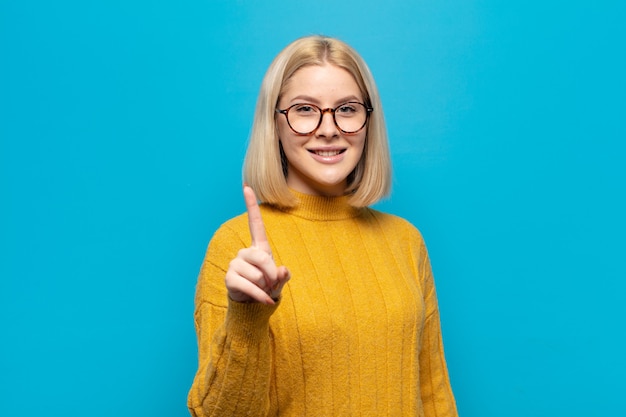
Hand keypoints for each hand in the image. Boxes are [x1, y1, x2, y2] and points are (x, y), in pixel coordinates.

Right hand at [225, 185, 290, 304]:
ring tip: (262, 289)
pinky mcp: (229, 278)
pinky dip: (260, 296)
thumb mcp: (280, 280)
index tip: (246, 186)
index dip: (251, 205)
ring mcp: (235, 264)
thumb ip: (284, 275)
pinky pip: (250, 286)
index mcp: (259, 247)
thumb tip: (282, 271)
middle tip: (271, 283)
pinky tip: (265, 301)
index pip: (255, 224)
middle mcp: (244, 252)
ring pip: (257, 275)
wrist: (253, 304)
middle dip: (271, 274)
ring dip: (265, 286)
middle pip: (262, 257)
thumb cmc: (268, 287)